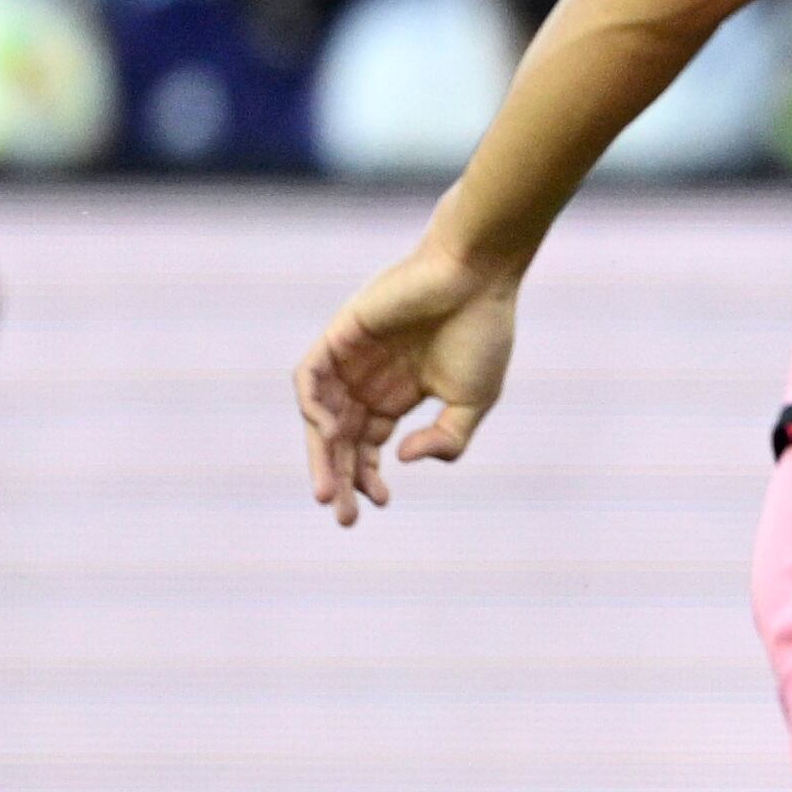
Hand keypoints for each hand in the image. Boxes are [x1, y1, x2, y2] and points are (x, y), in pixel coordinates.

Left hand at [295, 245, 520, 524]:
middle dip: (340, 478)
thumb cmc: (481, 331)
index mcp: (401, 394)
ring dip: (322, 454)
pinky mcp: (340, 334)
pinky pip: (310, 376)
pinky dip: (312, 406)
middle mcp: (370, 379)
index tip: (380, 505)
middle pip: (342, 438)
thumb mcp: (473, 401)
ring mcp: (352, 358)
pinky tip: (329, 433)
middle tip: (341, 516)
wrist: (476, 276)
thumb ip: (446, 440)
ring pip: (321, 415)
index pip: (370, 445)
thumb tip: (403, 459)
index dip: (368, 477)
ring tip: (331, 489)